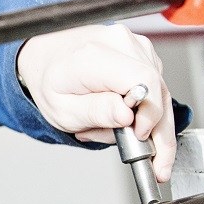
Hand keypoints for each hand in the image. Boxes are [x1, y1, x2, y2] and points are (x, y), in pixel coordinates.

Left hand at [16, 24, 175, 181]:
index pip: (142, 81)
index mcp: (94, 57)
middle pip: (157, 90)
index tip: (140, 135)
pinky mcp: (141, 49)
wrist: (45, 57)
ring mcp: (132, 43)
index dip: (149, 113)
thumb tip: (128, 116)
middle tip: (155, 160)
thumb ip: (95, 113)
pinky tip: (120, 114)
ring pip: (158, 91)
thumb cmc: (50, 82)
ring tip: (113, 128)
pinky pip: (154, 85)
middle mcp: (118, 43)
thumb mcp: (62, 110)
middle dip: (157, 130)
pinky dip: (143, 106)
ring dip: (145, 119)